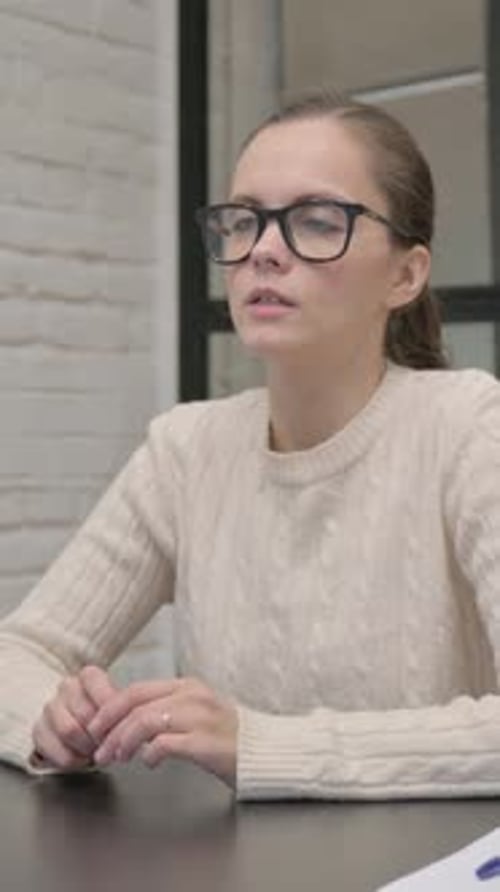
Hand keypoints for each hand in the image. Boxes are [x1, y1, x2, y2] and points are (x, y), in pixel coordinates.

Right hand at [32, 665, 115, 769]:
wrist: (84, 735)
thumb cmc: (106, 721)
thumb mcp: (120, 711)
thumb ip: (122, 712)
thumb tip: (128, 725)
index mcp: (89, 677)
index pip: (95, 683)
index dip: (108, 708)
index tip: (118, 726)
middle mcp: (67, 687)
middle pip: (84, 712)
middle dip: (100, 735)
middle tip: (110, 746)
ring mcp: (50, 707)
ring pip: (68, 730)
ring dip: (86, 748)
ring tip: (96, 753)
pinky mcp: (38, 730)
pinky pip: (54, 749)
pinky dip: (72, 760)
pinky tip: (81, 760)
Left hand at [88, 677, 238, 787]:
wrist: (266, 752)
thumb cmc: (227, 737)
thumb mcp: (195, 713)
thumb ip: (166, 712)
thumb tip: (128, 723)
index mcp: (187, 686)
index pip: (137, 690)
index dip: (110, 709)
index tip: (96, 728)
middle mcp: (192, 696)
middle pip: (136, 703)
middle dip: (109, 727)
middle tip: (98, 749)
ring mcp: (200, 717)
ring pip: (146, 721)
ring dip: (123, 742)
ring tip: (118, 759)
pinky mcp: (206, 742)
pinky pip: (165, 744)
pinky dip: (150, 754)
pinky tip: (149, 763)